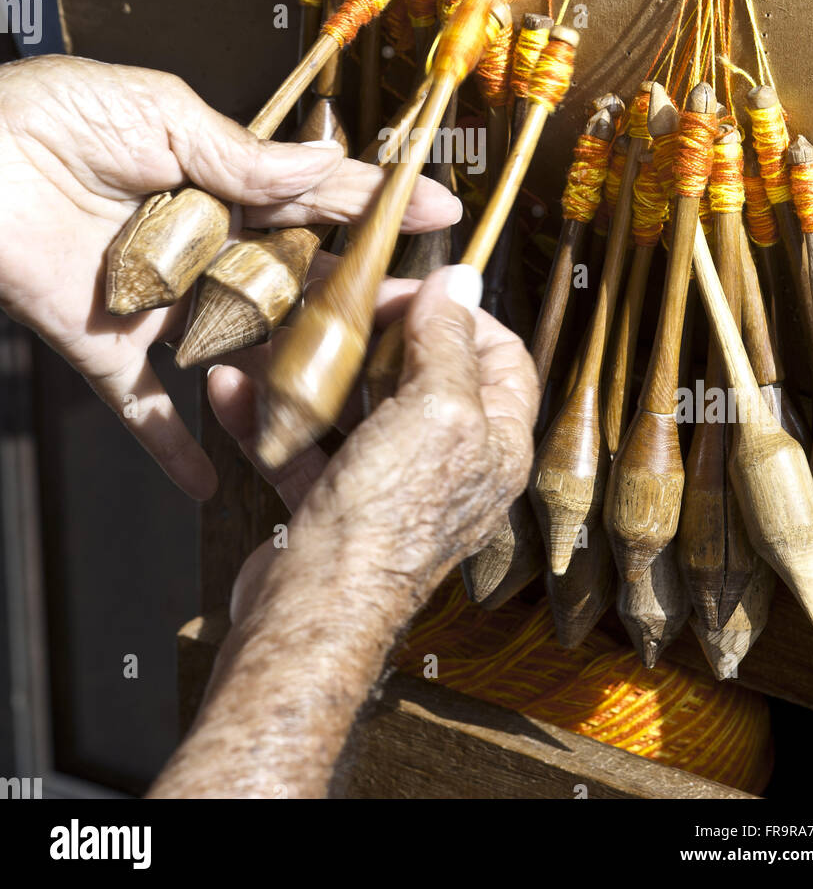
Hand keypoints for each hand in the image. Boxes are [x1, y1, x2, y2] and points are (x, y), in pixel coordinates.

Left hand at [0, 55, 460, 498]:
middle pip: (291, 285)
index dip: (376, 204)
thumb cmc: (48, 116)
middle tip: (418, 316)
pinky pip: (144, 407)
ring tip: (347, 403)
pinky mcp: (107, 346)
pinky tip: (209, 482)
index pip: (312, 198)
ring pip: (240, 351)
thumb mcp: (158, 113)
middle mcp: (199, 247)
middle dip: (355, 301)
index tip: (439, 208)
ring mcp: (159, 302)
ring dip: (290, 379)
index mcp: (215, 182)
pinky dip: (173, 446)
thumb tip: (322, 163)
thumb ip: (241, 154)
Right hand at [150, 266, 537, 797]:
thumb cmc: (387, 520)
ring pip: (357, 404)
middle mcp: (450, 462)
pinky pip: (304, 443)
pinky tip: (232, 390)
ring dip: (313, 370)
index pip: (501, 355)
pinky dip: (269, 415)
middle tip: (339, 309)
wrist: (311, 612)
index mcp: (495, 441)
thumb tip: (465, 280)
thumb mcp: (436, 409)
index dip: (459, 313)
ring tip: (277, 339)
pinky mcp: (334, 502)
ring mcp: (390, 483)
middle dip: (377, 335)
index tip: (410, 291)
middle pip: (423, 373)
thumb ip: (450, 341)